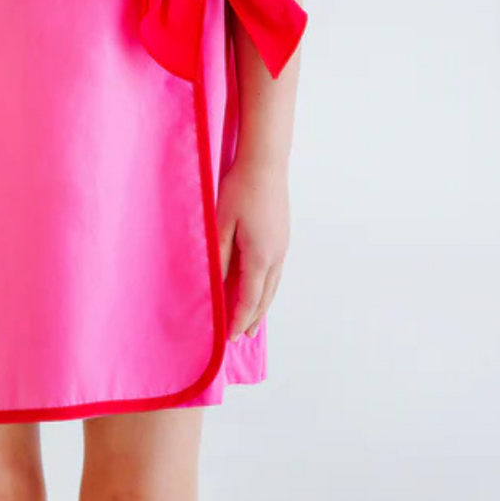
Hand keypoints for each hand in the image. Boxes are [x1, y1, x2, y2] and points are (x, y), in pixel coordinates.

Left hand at [215, 157, 289, 340]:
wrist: (265, 162)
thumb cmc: (240, 189)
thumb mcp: (222, 223)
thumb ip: (219, 257)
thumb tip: (216, 286)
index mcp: (260, 256)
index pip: (249, 299)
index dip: (238, 319)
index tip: (230, 338)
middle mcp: (276, 255)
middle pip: (265, 297)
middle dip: (252, 318)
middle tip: (242, 337)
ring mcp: (282, 245)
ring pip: (273, 285)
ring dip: (263, 305)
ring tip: (254, 321)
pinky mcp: (283, 235)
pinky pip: (276, 271)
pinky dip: (268, 287)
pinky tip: (261, 286)